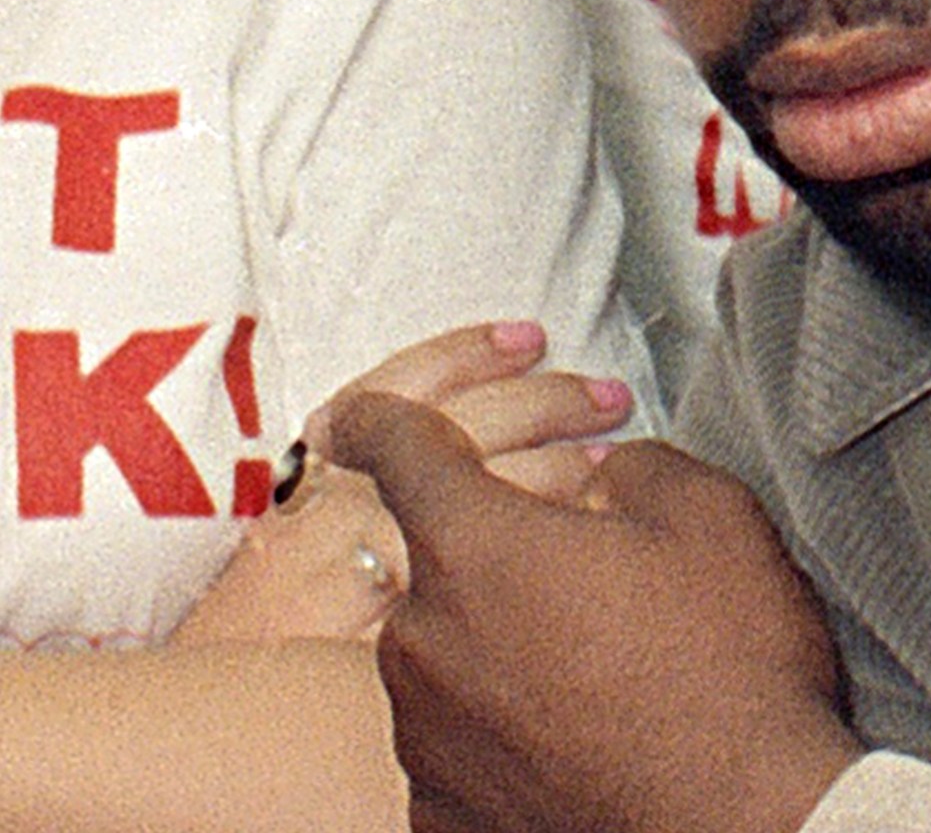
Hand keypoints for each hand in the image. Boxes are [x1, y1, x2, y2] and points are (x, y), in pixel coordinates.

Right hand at [171, 323, 634, 646]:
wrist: (201, 711)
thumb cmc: (259, 605)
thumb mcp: (295, 513)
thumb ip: (361, 464)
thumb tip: (462, 415)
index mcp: (316, 470)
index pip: (396, 386)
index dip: (469, 352)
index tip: (529, 335)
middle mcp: (340, 508)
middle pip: (460, 429)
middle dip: (547, 404)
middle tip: (609, 395)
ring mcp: (362, 572)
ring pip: (483, 501)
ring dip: (561, 470)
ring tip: (613, 463)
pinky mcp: (387, 635)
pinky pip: (478, 582)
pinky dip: (538, 557)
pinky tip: (583, 547)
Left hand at [327, 391, 856, 832]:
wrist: (747, 823)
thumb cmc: (729, 675)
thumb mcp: (714, 520)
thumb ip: (640, 468)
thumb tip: (612, 476)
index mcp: (477, 545)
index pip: (394, 447)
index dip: (378, 420)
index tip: (364, 421)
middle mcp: (423, 638)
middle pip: (437, 570)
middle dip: (501, 564)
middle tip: (593, 586)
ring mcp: (424, 736)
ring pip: (447, 661)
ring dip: (503, 653)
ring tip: (606, 678)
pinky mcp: (441, 813)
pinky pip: (460, 748)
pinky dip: (506, 738)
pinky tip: (581, 741)